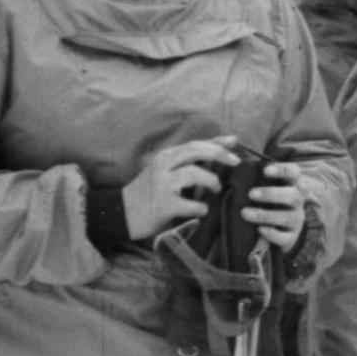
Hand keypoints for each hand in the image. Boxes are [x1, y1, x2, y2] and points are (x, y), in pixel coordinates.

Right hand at [121, 138, 238, 241]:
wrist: (120, 213)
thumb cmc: (149, 191)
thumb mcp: (166, 169)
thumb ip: (189, 159)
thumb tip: (224, 144)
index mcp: (166, 156)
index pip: (195, 144)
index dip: (218, 142)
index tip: (236, 142)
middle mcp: (163, 166)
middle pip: (195, 151)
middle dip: (220, 154)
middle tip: (236, 162)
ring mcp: (163, 185)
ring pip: (195, 174)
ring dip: (212, 181)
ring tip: (215, 189)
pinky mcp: (164, 205)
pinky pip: (192, 205)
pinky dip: (202, 207)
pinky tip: (201, 210)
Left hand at [240, 161, 307, 254]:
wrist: (280, 228)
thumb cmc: (268, 201)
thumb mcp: (265, 187)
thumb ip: (253, 178)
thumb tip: (231, 168)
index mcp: (292, 184)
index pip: (294, 172)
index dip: (282, 170)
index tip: (264, 170)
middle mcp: (297, 201)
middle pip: (292, 195)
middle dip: (271, 194)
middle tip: (251, 194)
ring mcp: (296, 219)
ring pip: (288, 217)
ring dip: (266, 214)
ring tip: (245, 213)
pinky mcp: (292, 236)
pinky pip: (286, 237)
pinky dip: (273, 234)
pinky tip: (260, 230)